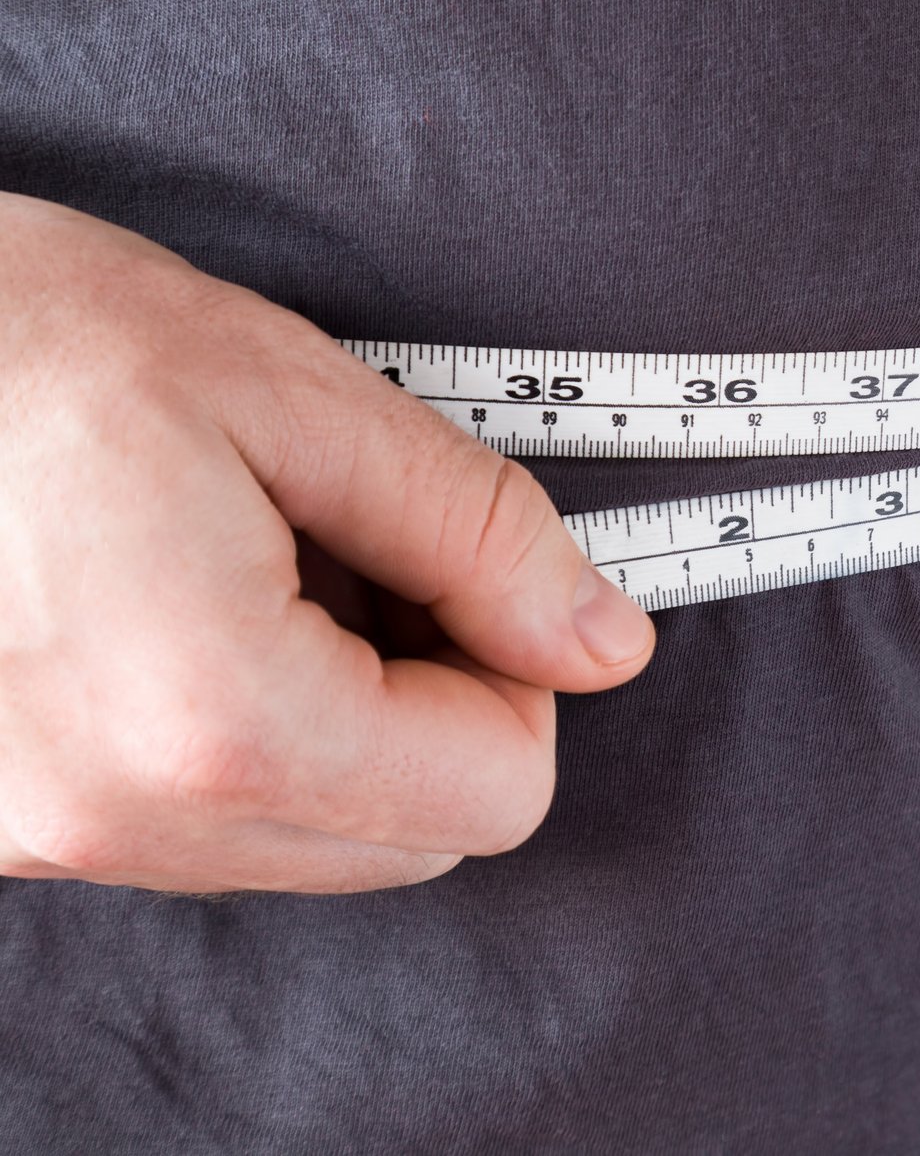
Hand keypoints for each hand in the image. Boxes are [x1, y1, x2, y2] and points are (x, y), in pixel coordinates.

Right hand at [0, 194, 654, 893]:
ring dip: (340, 717)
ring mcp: (41, 838)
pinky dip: (236, 733)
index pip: (498, 794)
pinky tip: (182, 603)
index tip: (460, 568)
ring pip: (310, 841)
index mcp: (218, 724)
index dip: (518, 668)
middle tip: (362, 551)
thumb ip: (478, 534)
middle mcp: (119, 821)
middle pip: (413, 840)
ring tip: (254, 562)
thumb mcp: (293, 396)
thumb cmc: (21, 333)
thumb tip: (606, 641)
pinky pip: (196, 824)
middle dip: (438, 700)